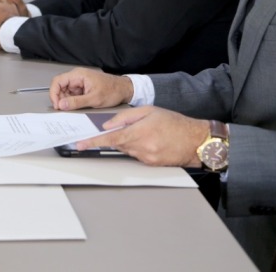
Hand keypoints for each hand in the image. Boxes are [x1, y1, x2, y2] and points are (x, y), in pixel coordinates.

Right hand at [50, 67, 133, 109]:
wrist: (124, 90)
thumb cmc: (113, 90)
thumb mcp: (94, 99)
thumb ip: (76, 102)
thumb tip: (62, 104)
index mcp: (78, 75)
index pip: (58, 81)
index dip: (54, 93)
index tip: (56, 104)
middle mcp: (77, 77)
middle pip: (60, 87)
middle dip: (60, 99)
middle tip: (63, 110)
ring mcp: (79, 83)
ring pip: (65, 92)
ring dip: (66, 101)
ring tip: (72, 109)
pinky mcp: (82, 88)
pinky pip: (72, 95)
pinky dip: (72, 101)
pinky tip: (76, 107)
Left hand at [77, 106, 207, 167]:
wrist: (196, 140)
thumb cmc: (175, 122)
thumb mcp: (149, 110)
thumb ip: (126, 116)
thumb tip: (108, 125)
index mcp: (139, 132)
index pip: (110, 138)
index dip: (93, 142)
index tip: (80, 145)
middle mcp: (141, 147)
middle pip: (117, 144)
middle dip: (116, 137)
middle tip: (130, 129)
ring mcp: (146, 158)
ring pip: (126, 151)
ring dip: (129, 142)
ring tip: (146, 133)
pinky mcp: (151, 165)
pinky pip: (136, 156)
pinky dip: (138, 148)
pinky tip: (151, 141)